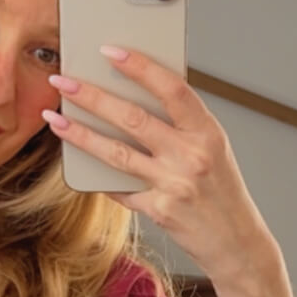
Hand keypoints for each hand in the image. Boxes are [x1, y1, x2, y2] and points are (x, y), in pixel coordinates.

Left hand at [44, 49, 276, 287]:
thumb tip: (137, 98)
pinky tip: (78, 162)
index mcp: (208, 133)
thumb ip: (182, 126)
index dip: (140, 67)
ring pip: (116, 153)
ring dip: (81, 134)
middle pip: (133, 118)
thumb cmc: (225, 194)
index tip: (111, 52)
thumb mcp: (215, 150)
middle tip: (64, 82)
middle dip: (92, 96)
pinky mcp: (159, 211)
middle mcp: (192, 157)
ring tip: (56, 119)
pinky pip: (120, 188)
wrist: (239, 245)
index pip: (172, 89)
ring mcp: (174, 185)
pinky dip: (99, 176)